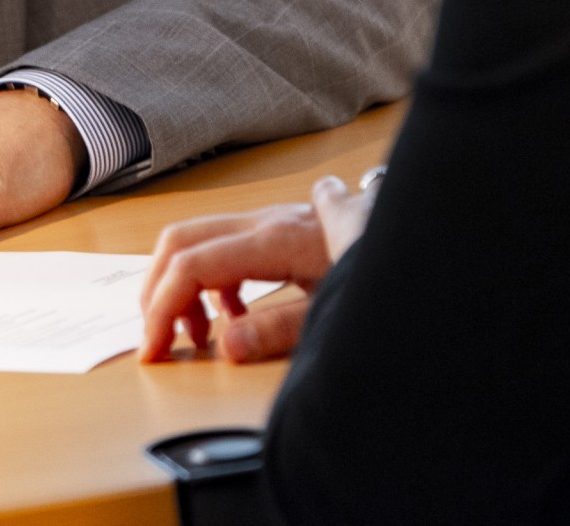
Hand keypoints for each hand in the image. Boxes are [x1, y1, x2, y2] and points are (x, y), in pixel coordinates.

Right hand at [138, 172, 375, 363]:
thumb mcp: (333, 311)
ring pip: (194, 240)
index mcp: (273, 240)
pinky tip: (233, 314)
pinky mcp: (273, 229)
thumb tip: (226, 347)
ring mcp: (266, 221)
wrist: (416, 239)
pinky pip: (218, 245)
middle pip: (178, 241)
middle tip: (157, 339)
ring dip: (180, 285)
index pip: (192, 266)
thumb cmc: (379, 273)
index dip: (163, 308)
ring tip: (200, 334)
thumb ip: (279, 330)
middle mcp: (263, 222)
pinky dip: (206, 280)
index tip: (153, 349)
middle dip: (156, 291)